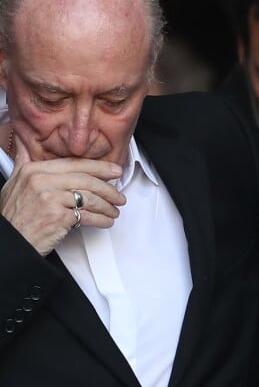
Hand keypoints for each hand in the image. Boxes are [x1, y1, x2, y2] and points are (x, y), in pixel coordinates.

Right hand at [1, 157, 125, 255]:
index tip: (114, 171)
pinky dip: (101, 219)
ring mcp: (50, 199)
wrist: (11, 241)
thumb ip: (25, 163)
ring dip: (107, 206)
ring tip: (114, 211)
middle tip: (119, 196)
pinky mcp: (58, 217)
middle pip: (86, 180)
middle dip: (108, 189)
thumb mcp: (15, 183)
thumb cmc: (15, 216)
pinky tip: (107, 221)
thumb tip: (27, 144)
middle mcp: (42, 181)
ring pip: (90, 198)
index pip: (74, 164)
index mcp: (34, 170)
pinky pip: (88, 216)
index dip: (99, 167)